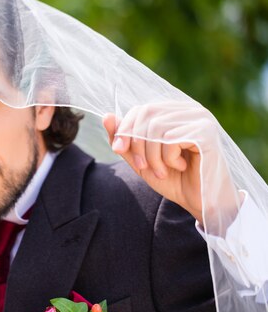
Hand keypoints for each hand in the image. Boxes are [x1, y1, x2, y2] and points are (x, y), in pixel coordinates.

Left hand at [102, 102, 238, 229]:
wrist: (200, 202)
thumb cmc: (173, 180)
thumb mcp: (140, 160)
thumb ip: (124, 140)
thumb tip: (106, 116)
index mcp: (173, 112)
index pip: (140, 110)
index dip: (124, 129)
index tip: (118, 150)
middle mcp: (188, 110)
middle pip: (146, 114)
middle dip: (136, 144)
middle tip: (142, 166)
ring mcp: (200, 118)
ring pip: (156, 128)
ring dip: (152, 156)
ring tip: (162, 171)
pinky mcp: (206, 131)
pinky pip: (171, 139)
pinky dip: (168, 158)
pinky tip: (181, 167)